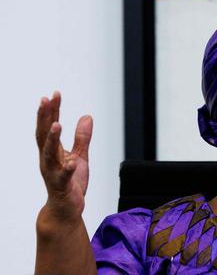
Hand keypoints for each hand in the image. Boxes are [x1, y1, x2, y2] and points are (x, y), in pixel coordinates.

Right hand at [36, 91, 92, 221]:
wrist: (66, 209)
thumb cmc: (70, 182)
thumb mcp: (80, 156)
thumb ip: (82, 137)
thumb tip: (87, 116)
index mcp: (52, 151)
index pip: (50, 126)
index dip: (52, 110)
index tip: (54, 94)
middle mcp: (48, 159)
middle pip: (44, 135)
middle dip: (45, 117)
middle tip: (46, 100)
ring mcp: (53, 172)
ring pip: (49, 153)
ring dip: (52, 139)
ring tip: (57, 124)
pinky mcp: (62, 186)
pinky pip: (64, 176)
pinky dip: (68, 168)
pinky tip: (73, 161)